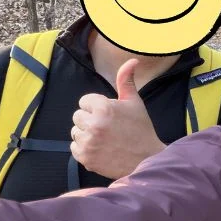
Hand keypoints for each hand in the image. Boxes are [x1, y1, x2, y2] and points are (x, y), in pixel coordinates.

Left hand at [71, 59, 165, 178]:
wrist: (146, 159)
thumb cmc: (141, 129)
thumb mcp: (135, 102)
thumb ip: (126, 80)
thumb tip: (132, 60)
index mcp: (104, 107)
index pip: (85, 101)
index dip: (97, 107)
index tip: (109, 115)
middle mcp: (93, 124)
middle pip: (78, 116)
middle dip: (90, 120)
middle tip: (107, 127)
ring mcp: (88, 142)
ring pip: (75, 132)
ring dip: (86, 134)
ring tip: (104, 138)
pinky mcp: (85, 157)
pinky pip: (74, 148)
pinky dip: (84, 149)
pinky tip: (100, 149)